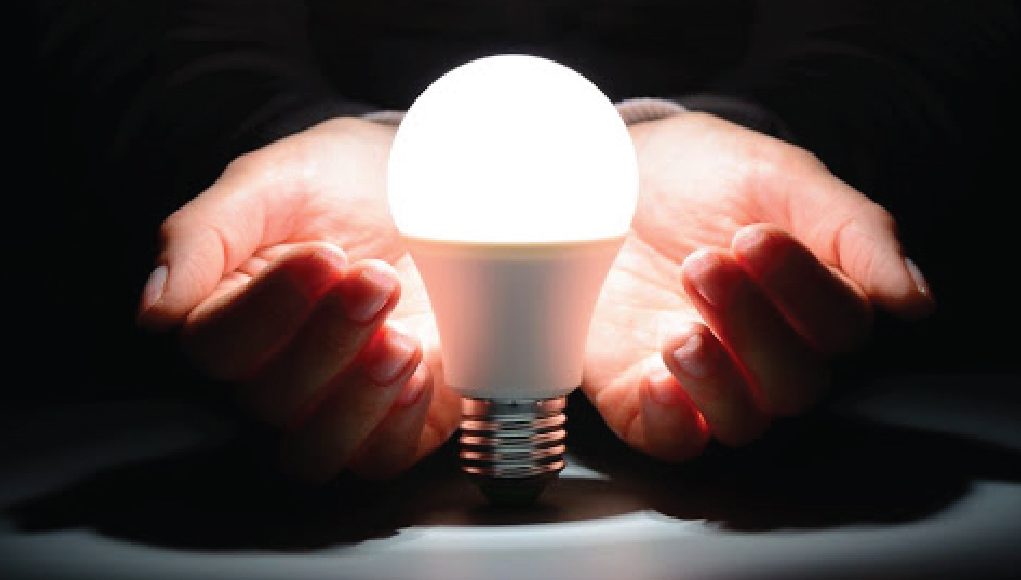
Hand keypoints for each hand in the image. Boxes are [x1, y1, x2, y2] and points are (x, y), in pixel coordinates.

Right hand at [137, 118, 459, 481]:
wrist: (425, 184)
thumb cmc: (339, 184)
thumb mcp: (270, 182)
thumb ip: (203, 235)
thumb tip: (153, 310)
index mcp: (230, 318)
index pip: (217, 349)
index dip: (269, 312)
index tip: (323, 256)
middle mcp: (276, 372)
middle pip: (269, 400)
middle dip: (328, 339)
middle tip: (375, 278)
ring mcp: (337, 401)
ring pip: (316, 450)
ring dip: (358, 398)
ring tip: (401, 337)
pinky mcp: (399, 418)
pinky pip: (382, 459)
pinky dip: (398, 425)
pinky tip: (419, 371)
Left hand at [583, 112, 932, 459]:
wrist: (614, 169)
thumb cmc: (703, 175)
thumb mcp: (780, 177)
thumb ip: (853, 230)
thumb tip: (915, 300)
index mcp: (811, 302)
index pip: (840, 327)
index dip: (804, 289)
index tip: (755, 236)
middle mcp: (765, 351)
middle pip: (795, 382)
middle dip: (753, 326)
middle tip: (704, 264)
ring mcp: (704, 377)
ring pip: (741, 420)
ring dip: (717, 379)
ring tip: (681, 329)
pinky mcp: (639, 391)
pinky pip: (668, 439)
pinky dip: (669, 420)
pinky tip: (658, 379)